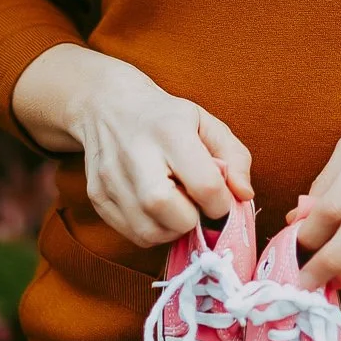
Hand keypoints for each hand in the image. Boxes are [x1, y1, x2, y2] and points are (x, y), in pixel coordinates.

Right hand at [11, 43, 253, 247]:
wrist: (108, 106)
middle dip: (193, 219)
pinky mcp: (96, 196)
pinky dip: (152, 231)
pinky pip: (131, 235)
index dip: (222, 202)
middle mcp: (136, 154)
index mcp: (170, 131)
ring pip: (149, 232)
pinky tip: (156, 210)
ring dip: (172, 229)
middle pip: (171, 212)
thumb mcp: (206, 122)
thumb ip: (235, 157)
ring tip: (176, 206)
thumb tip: (244, 195)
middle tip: (195, 204)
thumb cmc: (165, 117)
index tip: (220, 198)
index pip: (205, 185)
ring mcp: (111, 178)